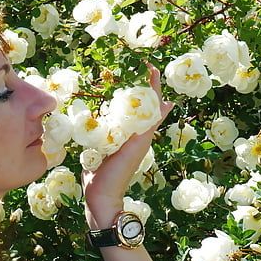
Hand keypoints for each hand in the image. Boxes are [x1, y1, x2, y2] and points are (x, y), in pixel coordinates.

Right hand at [82, 63, 174, 214]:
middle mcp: (131, 133)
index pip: (150, 102)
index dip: (151, 83)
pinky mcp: (101, 144)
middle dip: (132, 84)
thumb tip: (168, 103)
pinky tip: (92, 102)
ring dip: (116, 95)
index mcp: (142, 132)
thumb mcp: (136, 147)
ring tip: (110, 78)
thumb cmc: (119, 173)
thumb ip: (148, 126)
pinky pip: (102, 122)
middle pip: (135, 103)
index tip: (147, 64)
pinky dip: (100, 109)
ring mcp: (115, 138)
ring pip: (119, 111)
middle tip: (125, 66)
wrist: (100, 196)